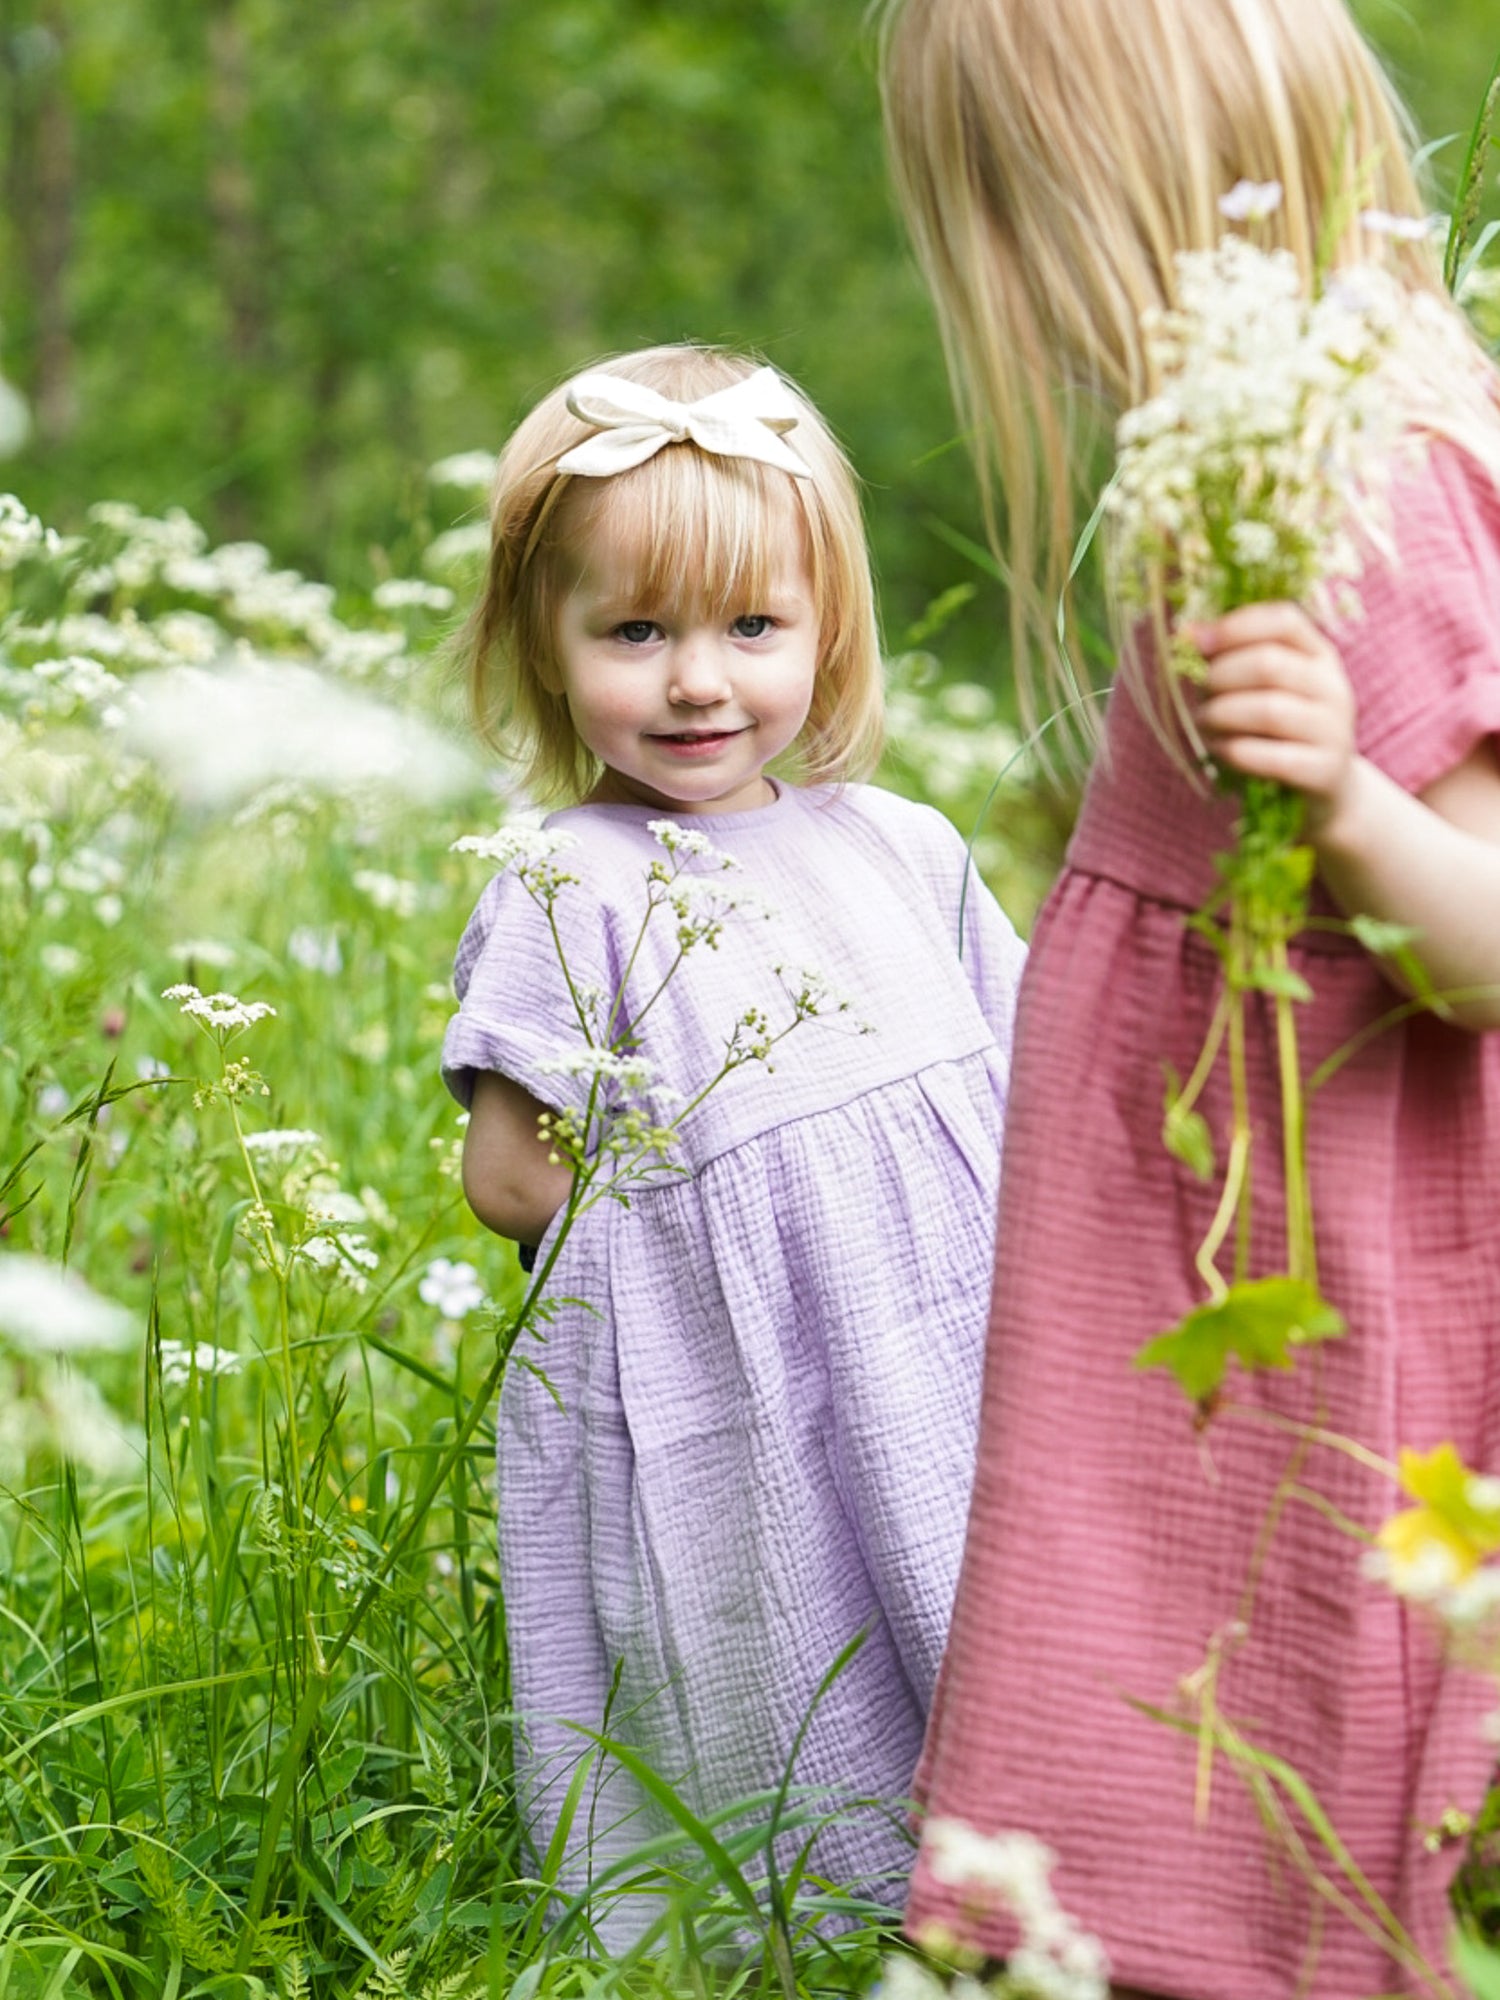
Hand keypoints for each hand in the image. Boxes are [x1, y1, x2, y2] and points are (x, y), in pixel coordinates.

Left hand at [1188, 603, 1356, 835]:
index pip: (1284, 620)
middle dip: (1220, 676)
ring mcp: (1334, 730)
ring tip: (1203, 723)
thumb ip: (1231, 660)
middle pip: (1270, 664)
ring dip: (1222, 715)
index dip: (1235, 626)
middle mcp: (1334, 687)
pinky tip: (1219, 750)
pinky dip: (1234, 751)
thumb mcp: (1263, 690)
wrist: (1325, 789)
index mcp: (1320, 655)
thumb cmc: (1278, 732)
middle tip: (1199, 693)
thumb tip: (1186, 632)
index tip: (1194, 640)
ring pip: (1269, 710)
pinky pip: (1271, 757)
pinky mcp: (1324, 771)